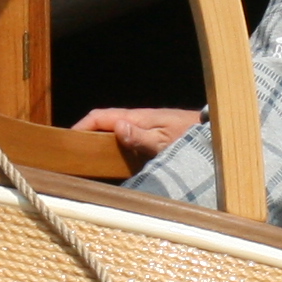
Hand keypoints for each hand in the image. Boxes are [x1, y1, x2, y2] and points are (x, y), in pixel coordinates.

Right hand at [72, 106, 201, 165]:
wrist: (215, 137)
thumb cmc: (192, 138)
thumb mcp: (166, 141)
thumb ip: (142, 137)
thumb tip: (118, 127)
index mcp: (137, 117)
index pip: (100, 116)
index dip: (80, 126)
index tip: (66, 140)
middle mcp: (137, 122)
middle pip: (104, 125)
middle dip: (86, 136)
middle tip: (71, 155)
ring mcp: (144, 131)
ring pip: (114, 134)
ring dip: (99, 145)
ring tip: (85, 162)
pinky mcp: (151, 141)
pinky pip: (126, 143)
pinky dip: (114, 151)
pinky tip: (110, 165)